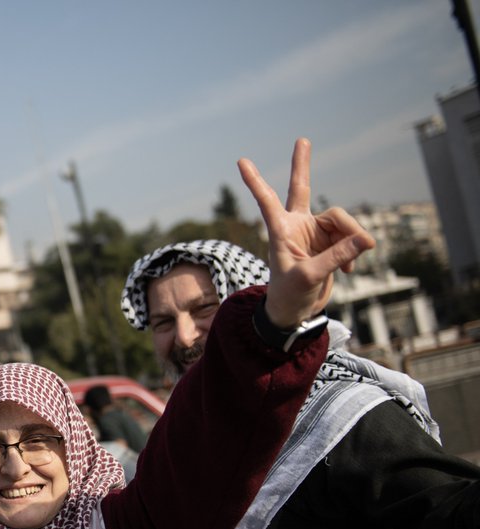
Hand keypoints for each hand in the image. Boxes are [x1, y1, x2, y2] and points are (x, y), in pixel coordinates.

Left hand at [238, 138, 374, 327]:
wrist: (296, 312)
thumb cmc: (290, 296)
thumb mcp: (310, 277)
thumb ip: (336, 257)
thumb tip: (364, 239)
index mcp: (281, 231)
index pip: (267, 201)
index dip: (256, 181)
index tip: (241, 161)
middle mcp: (297, 225)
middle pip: (302, 188)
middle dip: (302, 165)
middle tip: (302, 139)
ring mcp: (314, 232)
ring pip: (342, 221)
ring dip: (353, 238)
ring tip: (353, 263)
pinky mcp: (331, 242)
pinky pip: (351, 237)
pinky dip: (355, 251)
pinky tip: (350, 271)